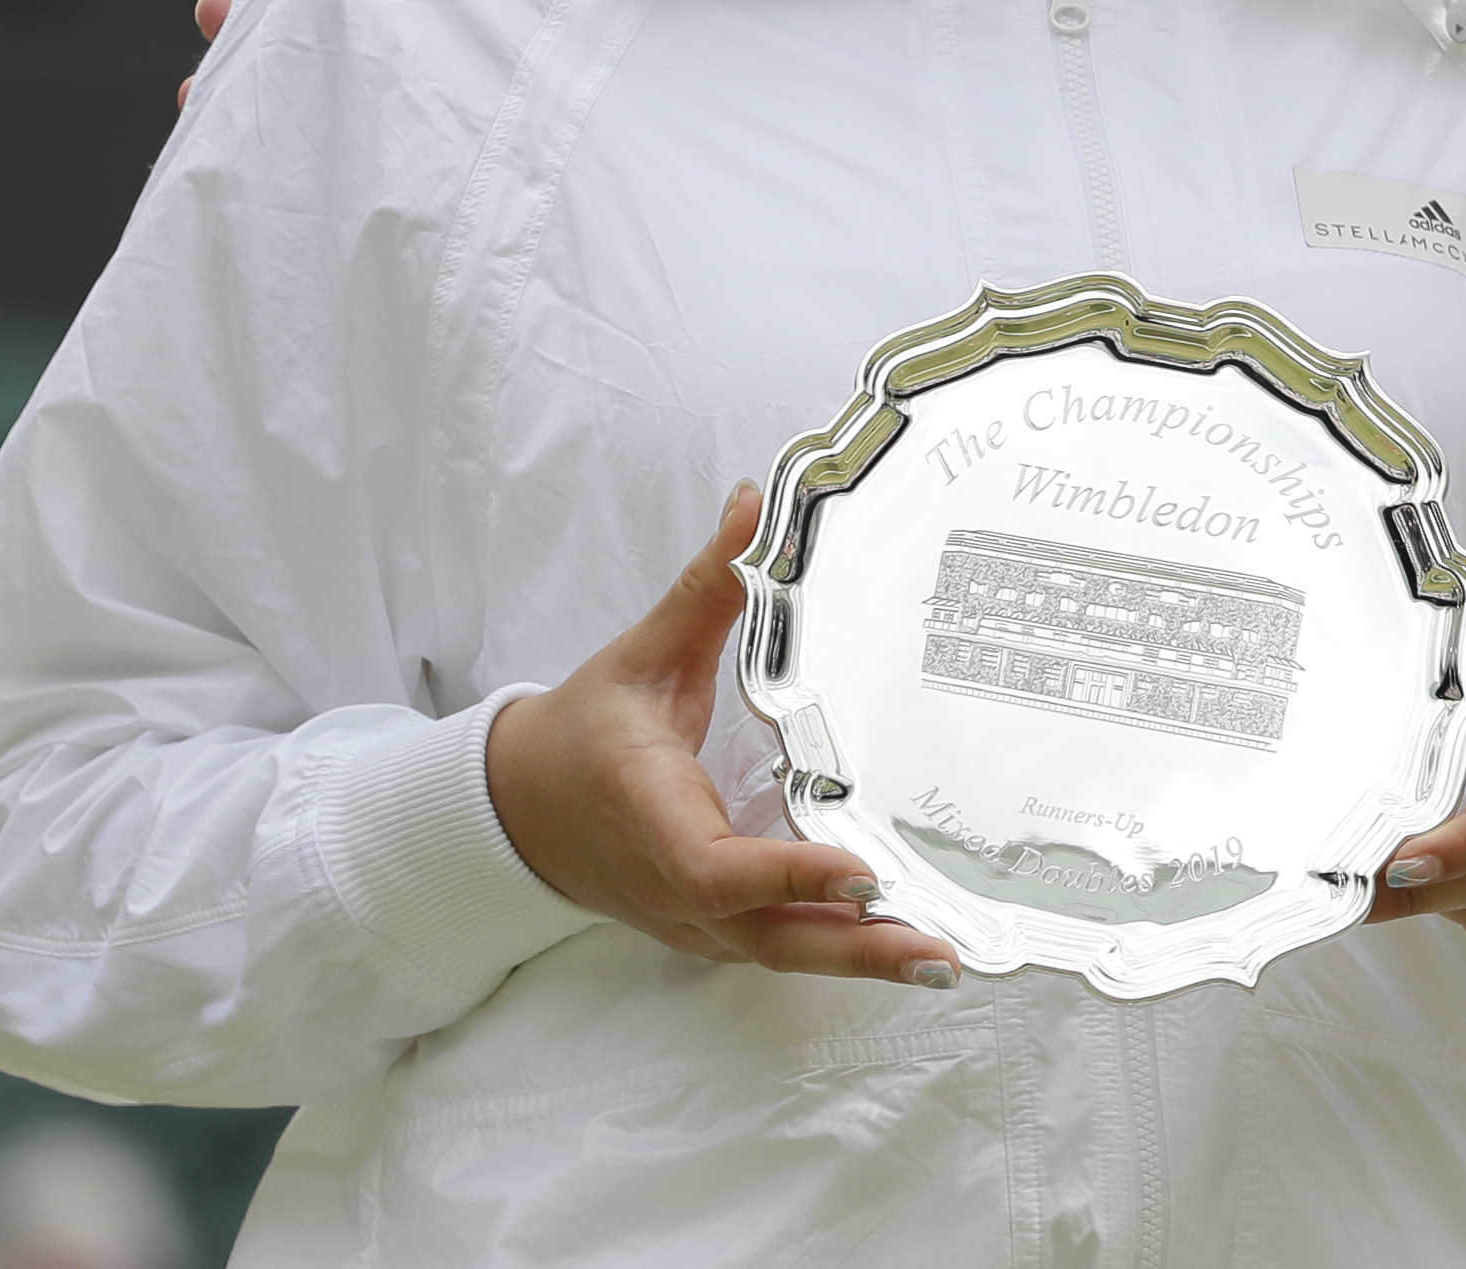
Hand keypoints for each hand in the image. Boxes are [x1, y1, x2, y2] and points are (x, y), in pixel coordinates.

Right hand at [485, 482, 960, 986]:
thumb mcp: (641, 654)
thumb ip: (707, 588)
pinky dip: (838, 953)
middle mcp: (676, 888)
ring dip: (859, 961)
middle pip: (771, 937)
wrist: (519, 810)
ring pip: (780, 954)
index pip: (721, 869)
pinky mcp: (709, 931)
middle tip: (942, 949)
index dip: (791, 876)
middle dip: (856, 949)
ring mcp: (692, 922)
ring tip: (946, 956)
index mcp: (654, 817)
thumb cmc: (584, 730)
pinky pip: (778, 948)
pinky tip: (905, 944)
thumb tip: (755, 505)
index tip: (866, 871)